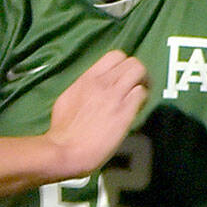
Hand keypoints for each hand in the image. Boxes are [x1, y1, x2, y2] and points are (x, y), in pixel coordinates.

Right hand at [48, 49, 148, 177]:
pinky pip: (141, 94)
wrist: (66, 150)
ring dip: (143, 84)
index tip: (123, 77)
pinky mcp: (125, 112)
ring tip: (139, 96)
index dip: (124, 65)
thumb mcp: (67, 99)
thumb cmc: (62, 130)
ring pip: (140, 73)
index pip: (115, 56)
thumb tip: (92, 88)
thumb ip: (83, 89)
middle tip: (136, 86)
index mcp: (87, 78)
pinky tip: (136, 109)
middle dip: (137, 73)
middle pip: (132, 62)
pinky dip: (142, 99)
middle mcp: (103, 82)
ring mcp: (115, 96)